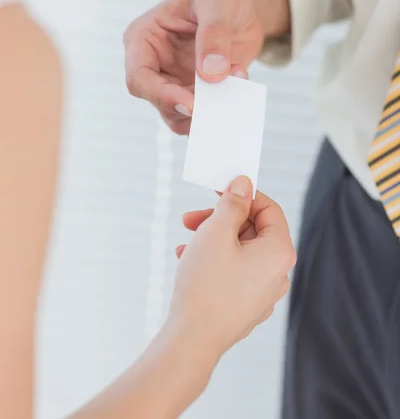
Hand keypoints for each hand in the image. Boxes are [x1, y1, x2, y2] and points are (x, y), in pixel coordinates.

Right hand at [124, 0, 288, 134]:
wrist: (245, 1)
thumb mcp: (218, 3)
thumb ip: (213, 35)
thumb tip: (211, 74)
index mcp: (143, 39)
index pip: (139, 77)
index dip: (161, 95)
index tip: (191, 104)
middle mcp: (154, 65)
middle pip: (159, 102)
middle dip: (190, 107)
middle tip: (219, 102)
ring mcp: (175, 81)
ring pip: (180, 116)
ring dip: (209, 108)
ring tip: (236, 78)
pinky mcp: (198, 91)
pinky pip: (206, 112)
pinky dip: (224, 105)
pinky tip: (241, 79)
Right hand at [166, 176, 295, 359]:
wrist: (191, 341)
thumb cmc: (206, 286)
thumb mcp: (216, 232)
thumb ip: (232, 203)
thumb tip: (244, 184)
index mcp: (279, 252)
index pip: (269, 209)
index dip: (243, 195)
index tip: (219, 189)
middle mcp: (278, 274)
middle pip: (253, 231)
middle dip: (221, 220)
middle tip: (193, 217)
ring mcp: (263, 293)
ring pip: (240, 251)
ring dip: (213, 239)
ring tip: (186, 242)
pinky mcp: (246, 306)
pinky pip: (234, 272)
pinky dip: (214, 261)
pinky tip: (188, 261)